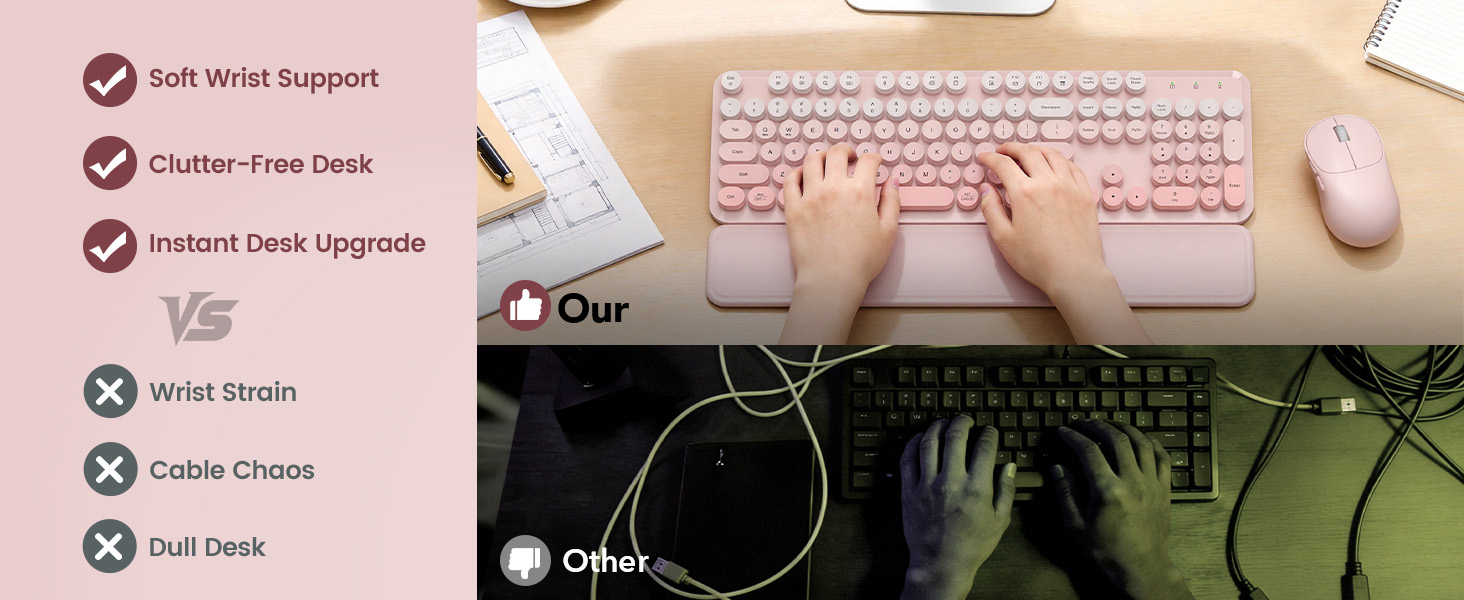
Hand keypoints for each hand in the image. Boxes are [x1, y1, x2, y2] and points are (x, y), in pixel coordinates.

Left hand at [779, 144, 899, 343]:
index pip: (868, 161)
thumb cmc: (861, 261)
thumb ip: (891, 201)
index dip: (874, 158)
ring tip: (827, 162)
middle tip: (850, 157)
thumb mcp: (888, 231)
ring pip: (812, 161)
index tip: (875, 162)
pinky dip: (797, 173)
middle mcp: (834, 188)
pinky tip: (803, 175)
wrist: (831, 280)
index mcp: (860, 192)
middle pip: (837, 153)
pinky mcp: (793, 208)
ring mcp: (810, 197)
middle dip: (847, 151)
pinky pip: (790, 181)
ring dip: (822, 156)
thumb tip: (892, 181)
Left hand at [900, 417, 1016, 599]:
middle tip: (966, 419)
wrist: (940, 564)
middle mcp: (951, 482)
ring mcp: (926, 485)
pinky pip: (907, 459)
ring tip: (943, 422)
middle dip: (962, 422)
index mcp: (976, 488)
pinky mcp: (908, 491)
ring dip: (937, 427)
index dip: (989, 434)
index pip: (984, 448)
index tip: (990, 431)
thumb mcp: (999, 520)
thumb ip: (1006, 490)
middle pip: (955, 437)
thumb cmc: (972, 545)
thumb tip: (1009, 465)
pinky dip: (913, 443)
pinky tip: (919, 438)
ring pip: (929, 443)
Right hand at [976, 142, 1105, 296]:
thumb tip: (986, 190)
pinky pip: (1072, 167)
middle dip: (1012, 148)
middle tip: (1003, 151)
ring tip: (1027, 153)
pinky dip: (1059, 159)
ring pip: (1052, 154)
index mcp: (1025, 193)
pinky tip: (1054, 164)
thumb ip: (991, 209)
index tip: (985, 158)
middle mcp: (1048, 183)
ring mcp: (1070, 186)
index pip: (1004, 164)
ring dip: (1036, 149)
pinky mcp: (1085, 194)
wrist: (1074, 273)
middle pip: (1028, 152)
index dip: (991, 158)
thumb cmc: (1039, 261)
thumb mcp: (1003, 238)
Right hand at [1052, 420, 1194, 599]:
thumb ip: (1066, 493)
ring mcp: (1152, 484)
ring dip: (1124, 428)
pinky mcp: (1164, 489)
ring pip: (1141, 443)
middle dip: (1098, 425)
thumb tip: (1057, 467)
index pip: (1088, 451)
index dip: (1073, 437)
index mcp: (1108, 490)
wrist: (1141, 567)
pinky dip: (1151, 442)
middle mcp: (1133, 482)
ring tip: (1110, 424)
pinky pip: (1162, 457)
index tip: (1064, 431)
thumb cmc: (1107, 551)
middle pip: (1117, 439)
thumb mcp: (1076, 526)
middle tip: (1085, 422)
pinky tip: (1141, 438)